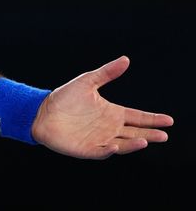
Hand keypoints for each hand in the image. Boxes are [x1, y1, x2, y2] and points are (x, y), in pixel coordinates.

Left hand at [32, 56, 173, 158]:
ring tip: (147, 141)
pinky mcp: (86, 149)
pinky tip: (115, 145)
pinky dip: (108, 150)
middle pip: (135, 133)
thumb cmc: (64, 97)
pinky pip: (100, 151)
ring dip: (134, 144)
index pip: (137, 117)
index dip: (152, 119)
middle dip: (150, 134)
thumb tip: (125, 59)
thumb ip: (107, 73)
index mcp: (112, 113)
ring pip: (122, 144)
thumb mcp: (87, 81)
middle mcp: (109, 128)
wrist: (41, 111)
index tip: (169, 120)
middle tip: (164, 135)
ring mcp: (99, 139)